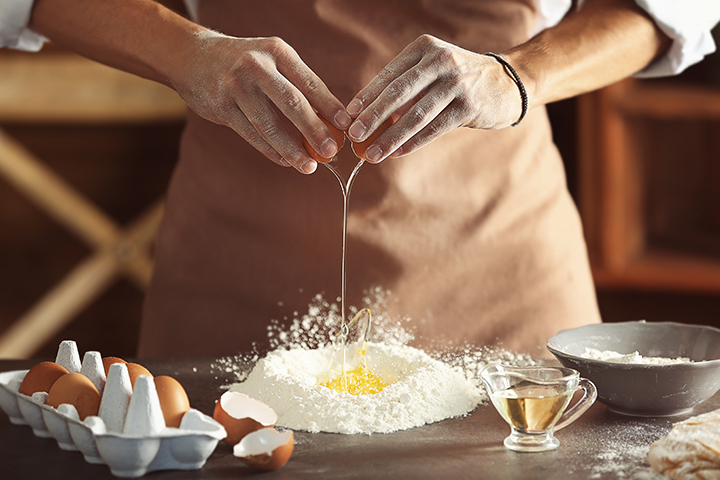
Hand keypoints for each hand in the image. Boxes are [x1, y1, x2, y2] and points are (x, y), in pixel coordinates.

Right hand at [174, 32, 351, 173]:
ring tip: (309, 166)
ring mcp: (236, 88)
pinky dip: (270, 151)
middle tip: (332, 150)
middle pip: (292, 103)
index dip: (329, 105)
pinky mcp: (221, 107)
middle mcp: (256, 67)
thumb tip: (331, 118)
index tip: (345, 125)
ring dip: (292, 149)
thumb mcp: (271, 59)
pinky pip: (251, 134)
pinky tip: (286, 161)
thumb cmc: (244, 62)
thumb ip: (298, 84)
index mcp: (276, 52)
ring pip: (269, 125)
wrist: (192, 56)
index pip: (308, 82)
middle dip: (314, 130)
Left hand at [345, 35, 524, 162]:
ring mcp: (457, 83)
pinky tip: (397, 153)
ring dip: (391, 137)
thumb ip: (404, 89)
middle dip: (373, 117)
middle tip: (354, 136)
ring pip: (416, 115)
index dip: (366, 97)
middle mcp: (441, 60)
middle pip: (398, 93)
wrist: (506, 82)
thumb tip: (367, 118)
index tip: (348, 117)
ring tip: (372, 154)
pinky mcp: (469, 106)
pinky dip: (413, 143)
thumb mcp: (431, 71)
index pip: (389, 75)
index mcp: (425, 48)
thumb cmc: (457, 80)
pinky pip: (434, 129)